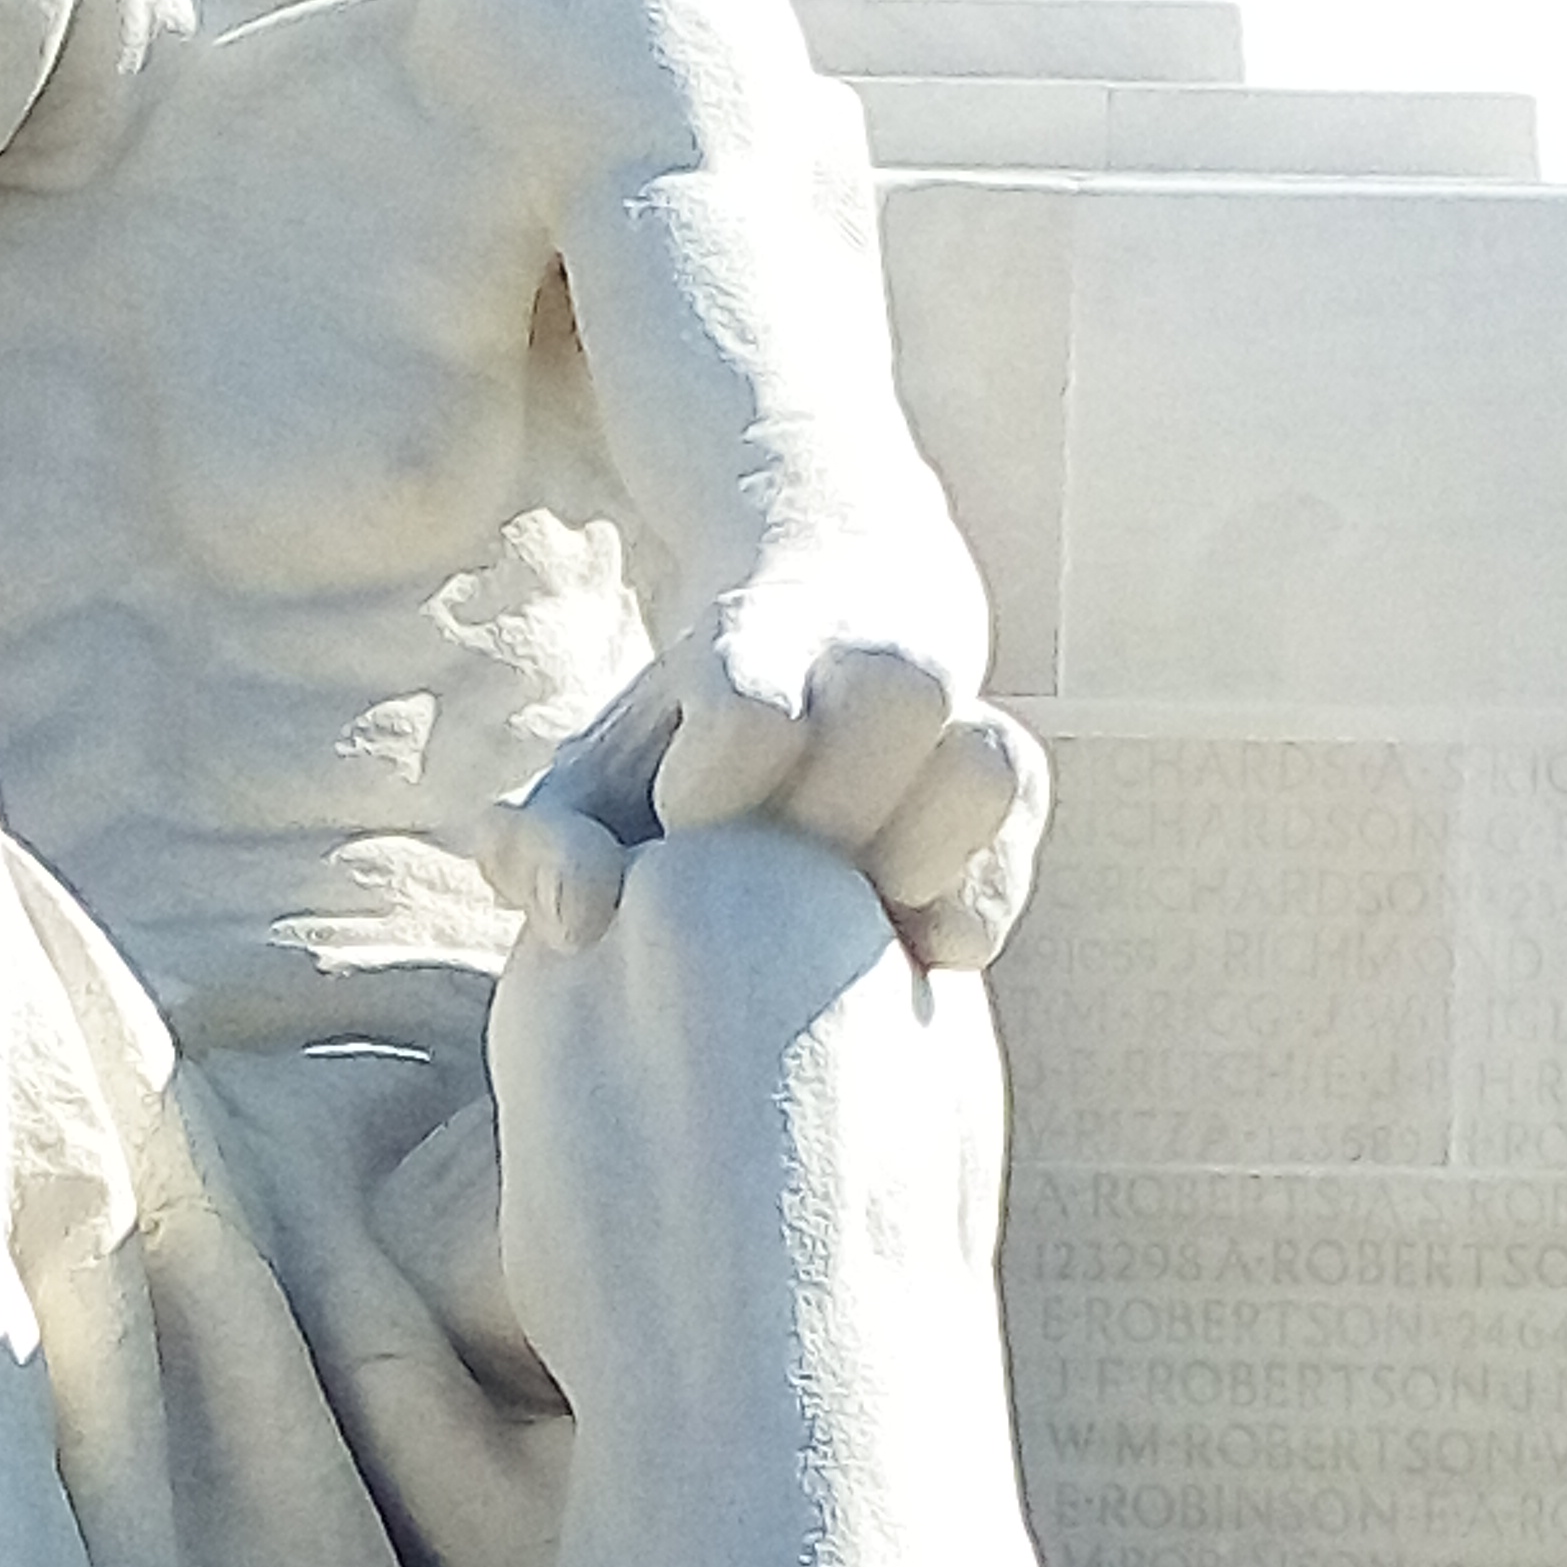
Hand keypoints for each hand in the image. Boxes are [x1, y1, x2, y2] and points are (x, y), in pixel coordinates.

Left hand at [480, 609, 1049, 974]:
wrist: (821, 618)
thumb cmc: (671, 750)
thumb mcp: (586, 783)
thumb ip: (541, 849)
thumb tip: (582, 919)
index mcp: (750, 653)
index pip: (753, 716)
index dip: (719, 783)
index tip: (682, 825)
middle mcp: (867, 667)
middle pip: (898, 698)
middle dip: (836, 814)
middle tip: (782, 875)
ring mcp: (952, 719)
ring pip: (993, 764)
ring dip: (933, 861)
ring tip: (865, 913)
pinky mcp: (1007, 784)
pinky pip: (1026, 837)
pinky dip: (984, 901)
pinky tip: (917, 949)